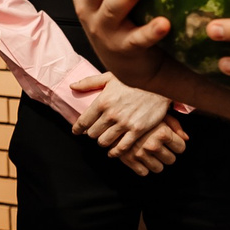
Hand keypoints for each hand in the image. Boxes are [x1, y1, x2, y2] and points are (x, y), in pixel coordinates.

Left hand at [69, 74, 185, 173]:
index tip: (76, 131)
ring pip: (104, 142)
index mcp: (102, 101)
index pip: (83, 121)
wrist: (158, 84)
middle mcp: (111, 114)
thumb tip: (72, 87)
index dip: (77, 129)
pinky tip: (113, 152)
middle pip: (93, 133)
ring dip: (102, 142)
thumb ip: (89, 83)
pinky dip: (115, 152)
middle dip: (92, 134)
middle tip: (94, 133)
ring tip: (104, 140)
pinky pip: (122, 147)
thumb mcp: (109, 77)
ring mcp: (124, 123)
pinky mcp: (137, 130)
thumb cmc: (133, 79)